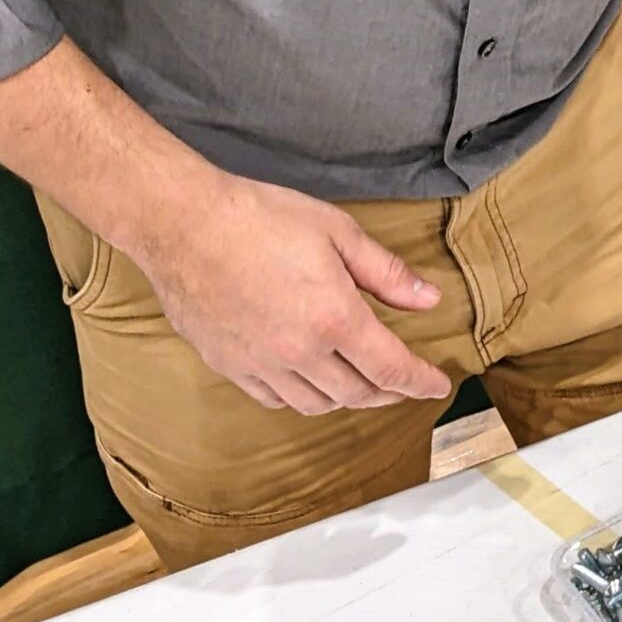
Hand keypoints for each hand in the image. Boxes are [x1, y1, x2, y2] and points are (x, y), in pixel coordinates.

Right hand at [129, 172, 451, 414]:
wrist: (183, 224)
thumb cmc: (262, 218)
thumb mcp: (339, 233)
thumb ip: (387, 273)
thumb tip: (429, 300)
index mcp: (334, 317)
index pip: (390, 368)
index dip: (420, 382)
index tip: (438, 386)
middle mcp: (298, 351)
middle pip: (356, 392)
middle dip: (388, 393)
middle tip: (404, 385)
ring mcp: (259, 363)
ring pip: (315, 403)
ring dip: (346, 398)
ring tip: (362, 383)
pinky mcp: (227, 364)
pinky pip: (274, 399)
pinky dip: (302, 398)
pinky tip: (310, 382)